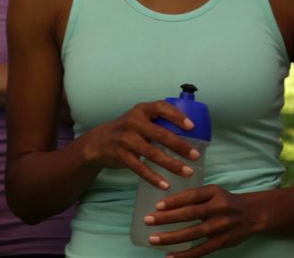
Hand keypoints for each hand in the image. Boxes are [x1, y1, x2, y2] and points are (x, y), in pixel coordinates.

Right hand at [81, 102, 200, 188]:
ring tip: (188, 172)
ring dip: (172, 164)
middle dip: (180, 146)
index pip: (161, 108)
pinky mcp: (121, 156)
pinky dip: (154, 178)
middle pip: (161, 134)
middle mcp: (133, 122)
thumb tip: (189, 131)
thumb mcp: (139, 118)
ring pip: (153, 154)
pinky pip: (141, 168)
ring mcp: (126, 140)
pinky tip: (166, 185)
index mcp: (141, 110)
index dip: (177, 116)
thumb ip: (157, 121)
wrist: (98, 142)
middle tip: (196, 155)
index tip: (192, 127)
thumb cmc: (128, 129)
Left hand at [144, 185, 256, 257]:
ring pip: (193, 233)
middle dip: (167, 218)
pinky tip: (170, 256)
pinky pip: (201, 250)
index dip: (174, 200)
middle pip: (190, 214)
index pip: (192, 195)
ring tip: (154, 239)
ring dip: (171, 237)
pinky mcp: (223, 242)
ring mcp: (221, 226)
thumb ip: (195, 196)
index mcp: (215, 193)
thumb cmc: (226, 201)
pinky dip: (185, 255)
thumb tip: (165, 205)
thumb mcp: (214, 192)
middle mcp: (219, 208)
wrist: (252, 214)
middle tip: (148, 220)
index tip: (157, 205)